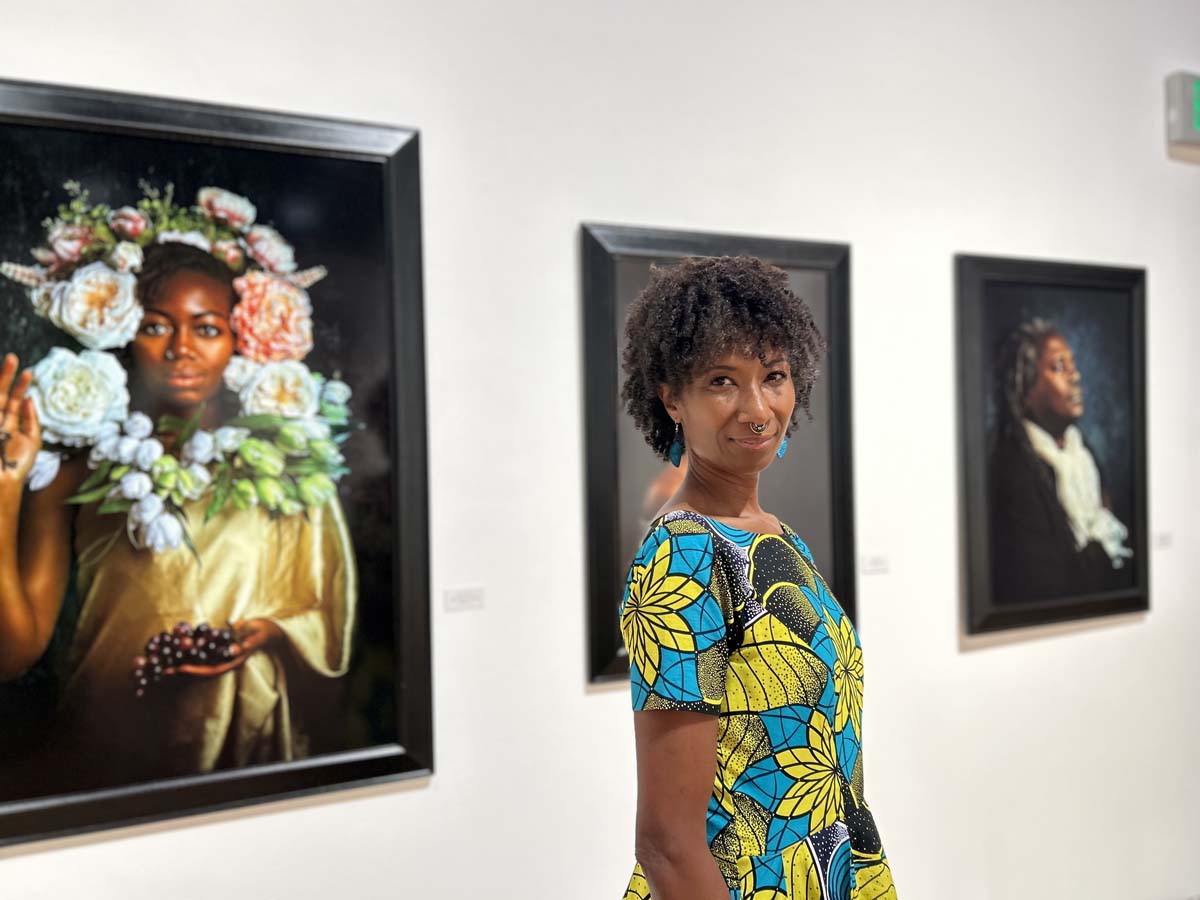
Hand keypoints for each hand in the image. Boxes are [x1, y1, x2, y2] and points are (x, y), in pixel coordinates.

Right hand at [0, 353, 41, 486]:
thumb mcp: (31, 441)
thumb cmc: (16, 467)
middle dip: (6, 376)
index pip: (13, 401)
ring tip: (11, 362)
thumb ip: (32, 419)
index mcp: (6, 425)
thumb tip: (31, 398)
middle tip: (13, 357)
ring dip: (1, 380)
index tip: (28, 372)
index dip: (19, 386)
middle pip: (0, 395)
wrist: (1, 484)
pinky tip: (0, 388)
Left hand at [167, 619, 283, 677]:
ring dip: (184, 662)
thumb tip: (233, 648)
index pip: (213, 669)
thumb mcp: (257, 635)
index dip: (196, 670)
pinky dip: (190, 652)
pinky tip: (178, 648)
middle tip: (164, 669)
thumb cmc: (263, 631)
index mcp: (234, 661)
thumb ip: (246, 642)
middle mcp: (225, 661)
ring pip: (200, 663)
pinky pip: (203, 653)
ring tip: (165, 663)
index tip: (181, 669)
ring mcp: (222, 655)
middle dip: (184, 670)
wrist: (267, 630)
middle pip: (202, 670)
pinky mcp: (219, 648)